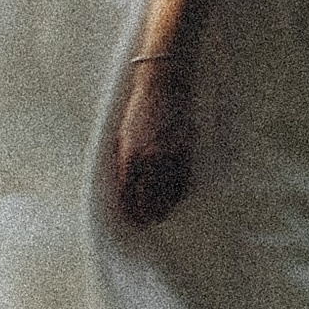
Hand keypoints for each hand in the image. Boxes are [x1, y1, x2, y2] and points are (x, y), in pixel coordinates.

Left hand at [114, 58, 194, 229]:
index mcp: (128, 154)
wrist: (163, 85)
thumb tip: (122, 181)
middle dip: (145, 215)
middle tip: (145, 223)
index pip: (127, 193)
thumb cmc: (139, 107)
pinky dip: (179, 194)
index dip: (128, 210)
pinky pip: (183, 181)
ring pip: (166, 194)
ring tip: (160, 217)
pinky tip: (175, 200)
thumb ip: (123, 158)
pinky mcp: (185, 150)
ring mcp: (169, 156)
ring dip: (163, 209)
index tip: (130, 218)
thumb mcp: (123, 133)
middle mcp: (148, 159)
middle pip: (147, 199)